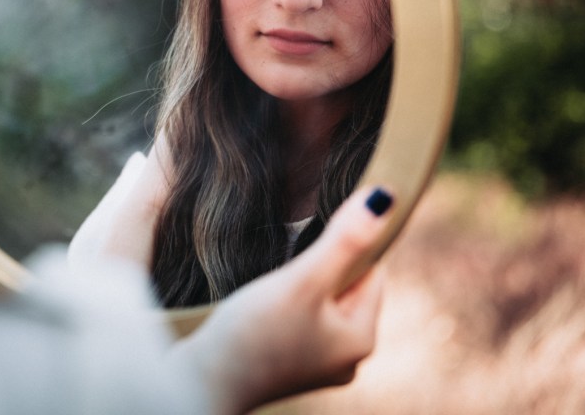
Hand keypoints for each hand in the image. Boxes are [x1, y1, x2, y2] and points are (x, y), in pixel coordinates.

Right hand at [173, 186, 393, 414]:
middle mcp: (347, 359)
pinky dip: (285, 306)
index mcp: (361, 339)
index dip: (346, 243)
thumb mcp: (301, 281)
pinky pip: (300, 321)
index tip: (312, 232)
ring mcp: (317, 365)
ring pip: (320, 303)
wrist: (198, 384)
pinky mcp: (288, 366)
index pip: (372, 271)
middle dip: (320, 266)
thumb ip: (343, 241)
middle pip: (345, 287)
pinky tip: (261, 305)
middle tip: (284, 262)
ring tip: (269, 286)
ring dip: (300, 285)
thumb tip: (386, 199)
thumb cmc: (250, 334)